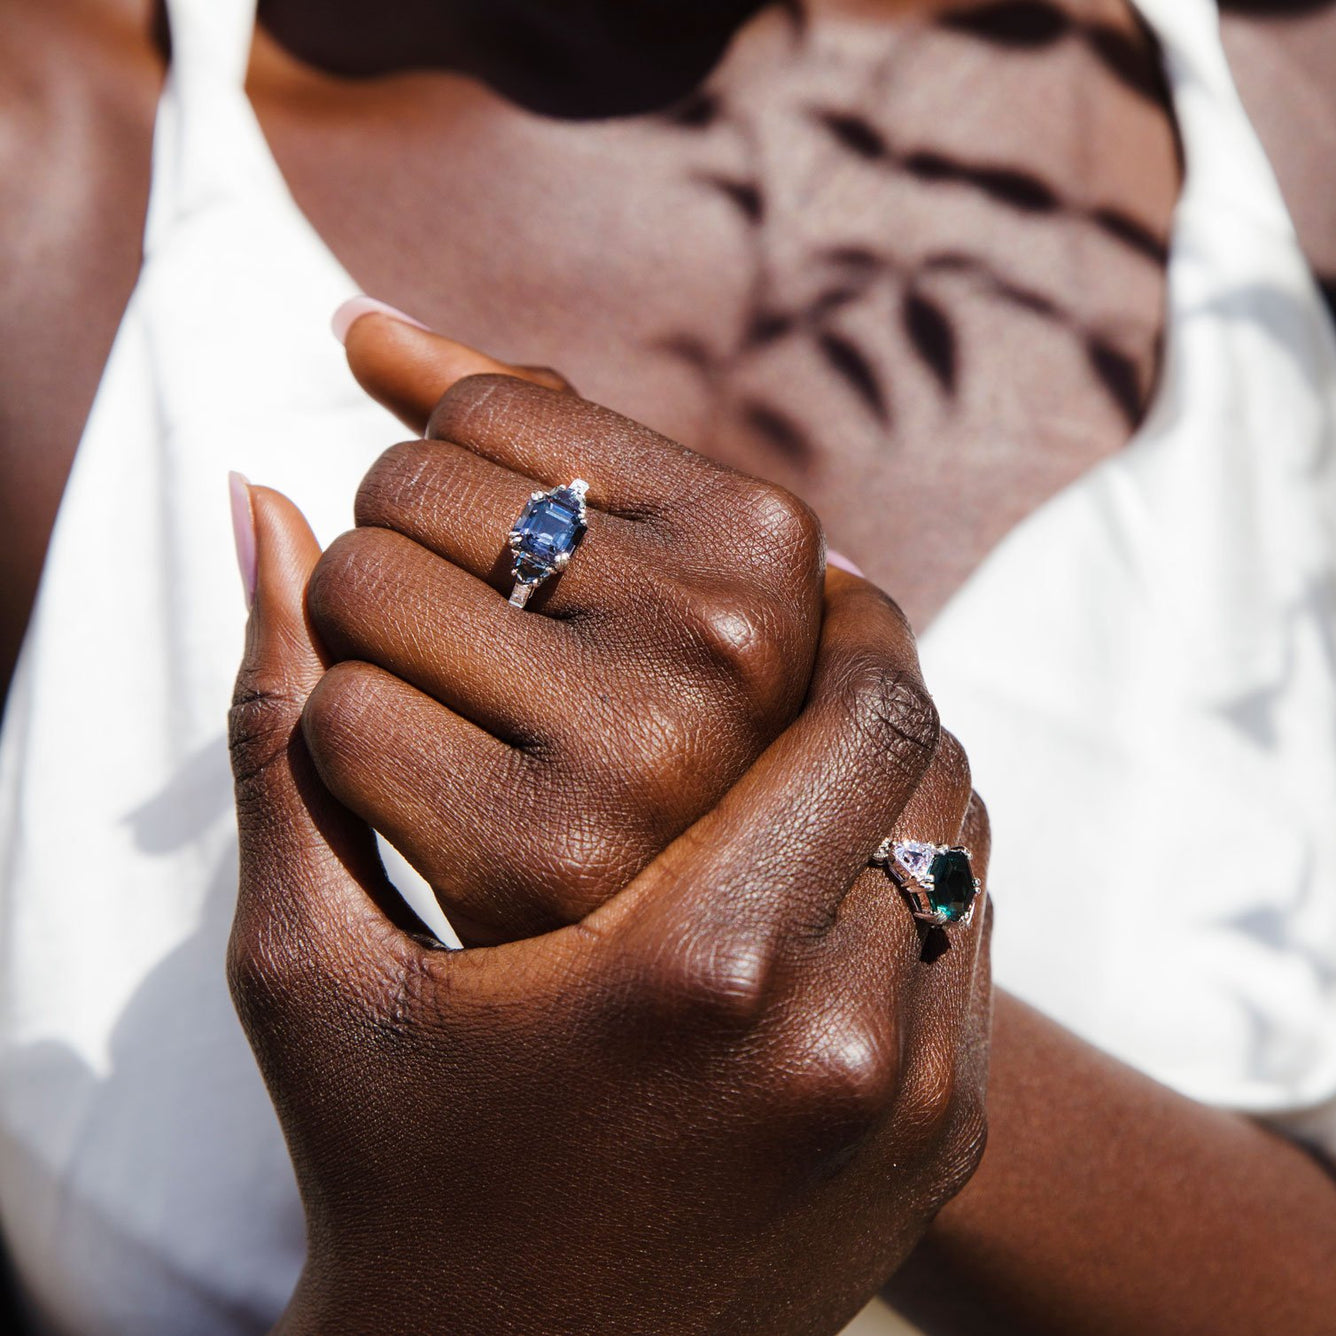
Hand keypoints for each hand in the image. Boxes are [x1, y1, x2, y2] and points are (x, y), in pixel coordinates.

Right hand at [227, 479, 989, 1333]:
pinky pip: (969, 946)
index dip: (849, 624)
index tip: (814, 581)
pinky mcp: (936, 1152)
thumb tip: (256, 511)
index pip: (860, 716)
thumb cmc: (385, 1172)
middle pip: (931, 772)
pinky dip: (918, 874)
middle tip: (823, 640)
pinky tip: (826, 865)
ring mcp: (910, 1109)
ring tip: (822, 741)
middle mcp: (839, 1041)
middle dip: (882, 684)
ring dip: (902, 777)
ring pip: (964, 852)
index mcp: (696, 970)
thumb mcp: (306, 963)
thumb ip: (278, 736)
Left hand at [301, 312, 830, 944]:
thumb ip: (519, 434)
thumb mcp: (641, 570)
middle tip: (484, 667)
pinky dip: (350, 755)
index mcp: (767, 541)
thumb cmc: (641, 726)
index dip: (451, 490)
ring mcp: (647, 745)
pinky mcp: (544, 856)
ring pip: (351, 586)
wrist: (682, 956)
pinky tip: (436, 805)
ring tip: (461, 724)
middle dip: (405, 564)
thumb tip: (352, 320)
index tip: (512, 576)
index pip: (484, 411)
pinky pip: (335, 719)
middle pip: (406, 488)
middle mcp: (727, 632)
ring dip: (365, 652)